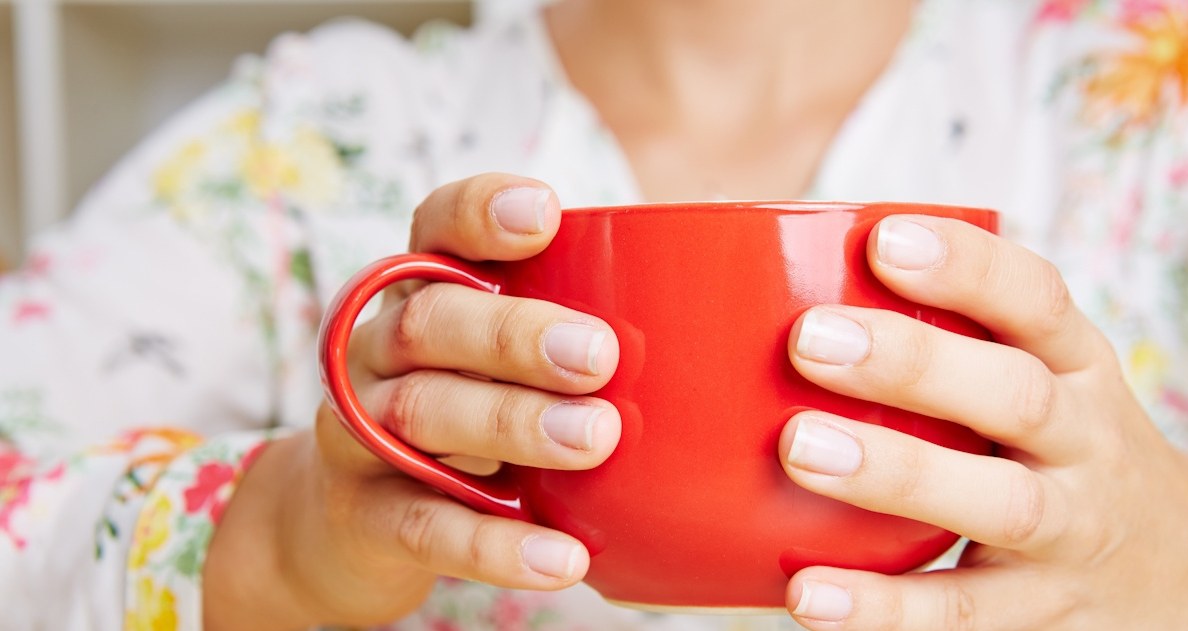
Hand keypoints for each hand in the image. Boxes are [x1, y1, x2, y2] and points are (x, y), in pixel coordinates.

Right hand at [203, 174, 620, 629]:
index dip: (480, 212)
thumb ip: (573, 334)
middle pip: (430, 321)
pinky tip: (561, 557)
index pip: (436, 229)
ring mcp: (359, 430)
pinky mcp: (360, 513)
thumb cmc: (464, 418)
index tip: (546, 213)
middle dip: (513, 333)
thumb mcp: (501, 364)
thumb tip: (729, 321)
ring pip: (420, 412)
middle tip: (597, 356)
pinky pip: (422, 524)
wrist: (351, 526)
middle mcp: (380, 349)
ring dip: (510, 423)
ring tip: (593, 440)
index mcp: (424, 295)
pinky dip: (493, 544)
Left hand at [779, 215, 1187, 628]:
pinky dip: (884, 607)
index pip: (1037, 301)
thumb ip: (949, 345)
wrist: (1177, 571)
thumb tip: (774, 292)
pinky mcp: (1041, 614)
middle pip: (1016, 396)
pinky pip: (962, 612)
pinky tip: (808, 593)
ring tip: (801, 449)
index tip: (884, 239)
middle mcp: (1085, 443)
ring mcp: (1070, 533)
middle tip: (812, 339)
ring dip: (897, 473)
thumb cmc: (1060, 451)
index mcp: (1076, 368)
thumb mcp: (1042, 381)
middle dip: (915, 363)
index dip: (967, 267)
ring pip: (998, 503)